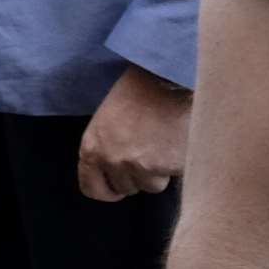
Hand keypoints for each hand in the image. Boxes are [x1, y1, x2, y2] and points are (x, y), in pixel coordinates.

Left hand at [80, 66, 192, 201]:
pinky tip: (177, 142)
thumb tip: (114, 169)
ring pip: (152, 185)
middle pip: (126, 187)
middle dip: (138, 175)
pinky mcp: (166, 166)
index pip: (92, 188)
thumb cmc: (139, 91)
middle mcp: (112, 160)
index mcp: (92, 148)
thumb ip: (107, 147)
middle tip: (148, 151)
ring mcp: (140, 166)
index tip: (118, 187)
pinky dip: (177, 165)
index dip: (108, 189)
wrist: (168, 78)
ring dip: (160, 171)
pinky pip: (173, 176)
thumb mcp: (108, 120)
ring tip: (164, 143)